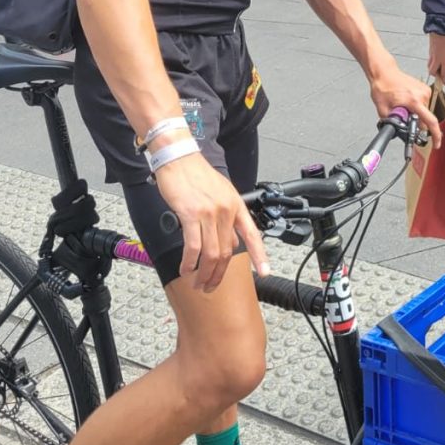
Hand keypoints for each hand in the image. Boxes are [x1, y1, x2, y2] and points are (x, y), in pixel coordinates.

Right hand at [153, 151, 269, 293]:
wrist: (179, 158)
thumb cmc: (196, 175)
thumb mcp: (221, 193)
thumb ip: (227, 217)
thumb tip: (230, 242)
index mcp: (236, 206)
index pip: (252, 234)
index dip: (260, 255)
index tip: (265, 271)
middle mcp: (226, 210)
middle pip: (227, 251)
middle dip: (219, 274)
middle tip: (210, 286)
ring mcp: (209, 213)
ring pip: (211, 253)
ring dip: (204, 273)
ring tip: (198, 283)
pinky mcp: (191, 214)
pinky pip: (193, 246)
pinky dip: (189, 262)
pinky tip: (186, 269)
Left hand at [369, 60, 441, 146]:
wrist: (384, 72)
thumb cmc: (383, 86)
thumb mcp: (383, 110)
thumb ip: (393, 122)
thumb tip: (399, 130)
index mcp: (413, 101)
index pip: (430, 122)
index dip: (435, 135)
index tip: (436, 144)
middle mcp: (422, 95)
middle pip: (425, 118)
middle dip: (416, 122)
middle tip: (403, 115)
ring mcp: (425, 91)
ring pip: (424, 111)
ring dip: (415, 113)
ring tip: (403, 105)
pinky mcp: (425, 88)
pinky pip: (423, 104)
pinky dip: (416, 106)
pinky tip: (406, 101)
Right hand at [427, 33, 444, 87]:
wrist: (440, 28)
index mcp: (444, 61)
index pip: (443, 74)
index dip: (444, 80)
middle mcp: (436, 59)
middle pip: (432, 71)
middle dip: (435, 76)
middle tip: (439, 76)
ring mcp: (432, 53)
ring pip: (429, 64)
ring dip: (432, 68)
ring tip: (436, 67)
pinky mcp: (430, 47)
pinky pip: (429, 57)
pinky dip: (432, 59)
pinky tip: (436, 56)